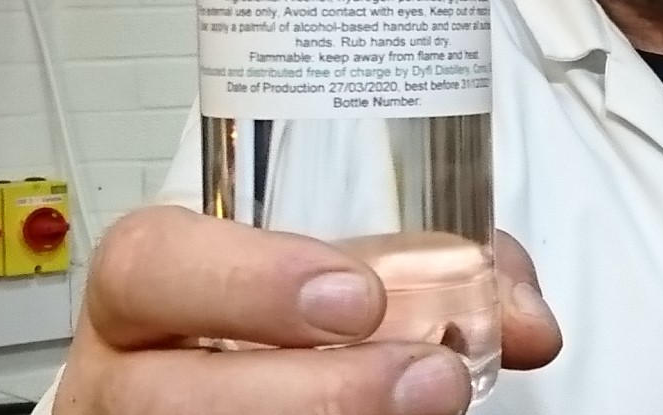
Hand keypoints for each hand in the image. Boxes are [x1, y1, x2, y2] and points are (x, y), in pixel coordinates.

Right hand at [51, 206, 561, 414]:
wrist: (272, 377)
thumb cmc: (295, 319)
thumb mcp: (349, 275)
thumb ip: (442, 274)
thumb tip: (532, 322)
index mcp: (153, 288)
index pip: (148, 263)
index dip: (248, 279)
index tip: (360, 296)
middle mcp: (131, 373)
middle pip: (170, 393)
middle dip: (312, 390)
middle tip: (427, 376)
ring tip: (430, 408)